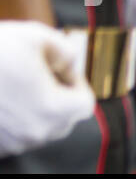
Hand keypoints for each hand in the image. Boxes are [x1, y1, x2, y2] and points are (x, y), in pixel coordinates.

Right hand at [0, 21, 96, 157]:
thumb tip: (70, 64)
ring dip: (38, 107)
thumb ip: (65, 51)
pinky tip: (5, 96)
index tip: (62, 69)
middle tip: (44, 73)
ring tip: (21, 82)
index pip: (83, 104)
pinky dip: (17, 117)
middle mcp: (33, 132)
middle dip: (60, 95)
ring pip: (38, 127)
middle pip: (63, 119)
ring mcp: (12, 142)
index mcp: (52, 109)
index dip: (77, 82)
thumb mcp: (38, 36)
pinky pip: (16, 133)